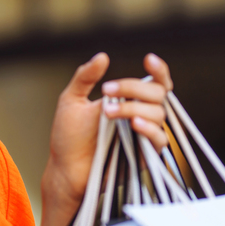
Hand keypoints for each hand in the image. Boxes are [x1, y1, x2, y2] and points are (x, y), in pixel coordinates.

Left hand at [39, 52, 172, 225]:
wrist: (65, 169)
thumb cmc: (68, 138)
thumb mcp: (71, 102)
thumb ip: (85, 78)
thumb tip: (102, 56)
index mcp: (127, 100)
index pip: (154, 82)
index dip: (159, 70)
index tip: (148, 59)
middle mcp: (140, 115)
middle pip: (157, 93)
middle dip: (134, 88)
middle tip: (107, 91)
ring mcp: (144, 135)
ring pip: (159, 114)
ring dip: (134, 108)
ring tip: (107, 113)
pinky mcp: (146, 155)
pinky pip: (160, 140)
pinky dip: (149, 130)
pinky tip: (133, 125)